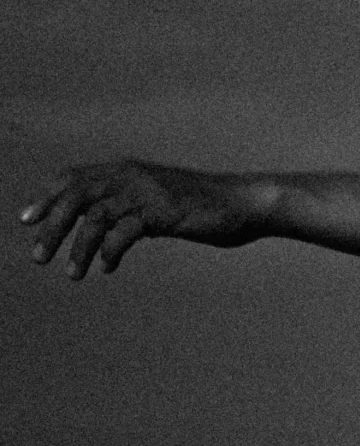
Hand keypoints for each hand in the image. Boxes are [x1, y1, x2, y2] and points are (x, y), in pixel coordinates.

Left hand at [19, 160, 267, 278]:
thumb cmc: (208, 207)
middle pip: (75, 196)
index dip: (47, 198)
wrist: (246, 203)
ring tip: (71, 274)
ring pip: (95, 216)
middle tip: (38, 256)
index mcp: (126, 171)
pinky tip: (107, 268)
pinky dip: (110, 251)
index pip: (73, 178)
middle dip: (52, 227)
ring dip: (78, 247)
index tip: (27, 221)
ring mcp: (146, 193)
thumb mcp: (164, 203)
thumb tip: (113, 230)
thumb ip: (135, 210)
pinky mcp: (163, 212)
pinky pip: (124, 231)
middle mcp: (130, 176)